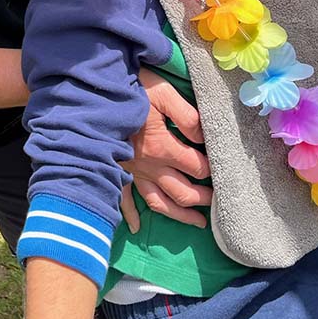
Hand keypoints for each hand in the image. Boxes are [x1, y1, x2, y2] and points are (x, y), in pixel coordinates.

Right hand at [122, 68, 211, 230]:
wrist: (94, 93)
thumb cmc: (131, 90)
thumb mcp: (164, 94)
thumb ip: (187, 116)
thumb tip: (203, 137)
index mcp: (163, 147)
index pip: (196, 167)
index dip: (212, 169)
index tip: (222, 168)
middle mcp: (149, 166)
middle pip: (182, 191)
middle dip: (203, 199)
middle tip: (217, 201)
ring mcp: (132, 172)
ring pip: (159, 202)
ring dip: (179, 214)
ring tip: (197, 222)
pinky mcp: (116, 171)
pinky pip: (123, 199)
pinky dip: (129, 216)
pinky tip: (136, 228)